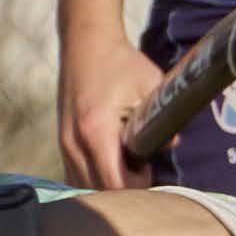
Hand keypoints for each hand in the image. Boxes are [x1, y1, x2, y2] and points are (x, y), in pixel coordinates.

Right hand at [59, 35, 169, 190]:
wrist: (86, 44)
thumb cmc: (121, 63)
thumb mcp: (150, 84)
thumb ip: (162, 118)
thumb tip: (173, 145)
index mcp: (96, 130)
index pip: (113, 182)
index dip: (135, 188)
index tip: (150, 172)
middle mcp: (74, 142)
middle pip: (98, 191)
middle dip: (124, 191)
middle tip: (144, 172)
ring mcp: (64, 145)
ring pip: (83, 187)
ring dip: (107, 187)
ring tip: (128, 168)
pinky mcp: (63, 143)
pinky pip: (75, 176)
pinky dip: (94, 179)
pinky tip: (112, 165)